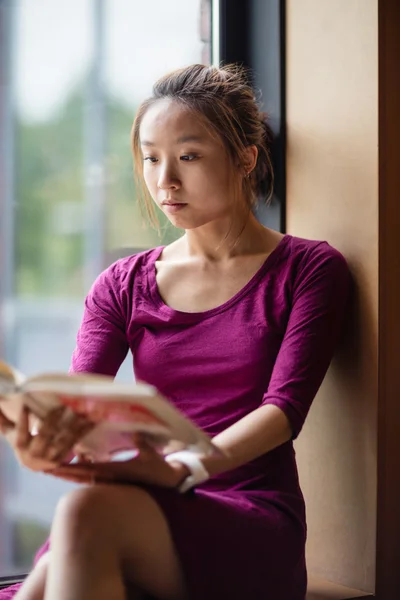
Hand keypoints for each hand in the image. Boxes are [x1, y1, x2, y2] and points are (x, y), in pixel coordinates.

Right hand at [0, 405, 93, 471]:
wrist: (35, 464)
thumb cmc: (22, 442)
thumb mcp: (11, 433)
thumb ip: (3, 421)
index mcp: (21, 448)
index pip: (21, 433)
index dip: (23, 419)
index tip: (25, 405)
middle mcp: (35, 455)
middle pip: (44, 436)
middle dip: (51, 420)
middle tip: (59, 406)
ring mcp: (51, 458)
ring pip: (63, 439)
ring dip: (73, 424)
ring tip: (80, 410)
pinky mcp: (64, 458)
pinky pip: (75, 442)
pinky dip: (84, 430)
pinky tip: (92, 419)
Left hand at [47, 434, 189, 488]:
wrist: (169, 482)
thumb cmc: (160, 469)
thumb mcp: (152, 455)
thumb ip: (143, 444)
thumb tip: (136, 433)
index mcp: (116, 472)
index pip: (88, 470)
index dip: (71, 468)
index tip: (55, 466)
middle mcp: (110, 477)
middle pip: (81, 476)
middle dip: (63, 472)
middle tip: (44, 468)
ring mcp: (112, 479)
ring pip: (85, 476)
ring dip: (70, 471)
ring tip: (54, 466)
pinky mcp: (115, 478)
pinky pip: (94, 474)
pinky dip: (83, 468)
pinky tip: (78, 457)